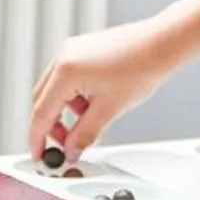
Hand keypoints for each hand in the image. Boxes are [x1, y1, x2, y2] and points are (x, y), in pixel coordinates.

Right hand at [26, 17, 184, 160]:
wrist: (162, 43)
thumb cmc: (141, 68)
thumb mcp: (109, 110)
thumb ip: (85, 134)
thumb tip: (71, 150)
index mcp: (65, 71)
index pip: (40, 113)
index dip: (37, 139)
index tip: (39, 155)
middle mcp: (63, 57)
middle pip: (42, 100)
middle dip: (51, 126)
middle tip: (65, 145)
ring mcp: (71, 51)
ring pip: (55, 90)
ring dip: (65, 111)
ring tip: (87, 123)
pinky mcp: (81, 49)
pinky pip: (67, 78)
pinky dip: (74, 96)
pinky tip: (92, 106)